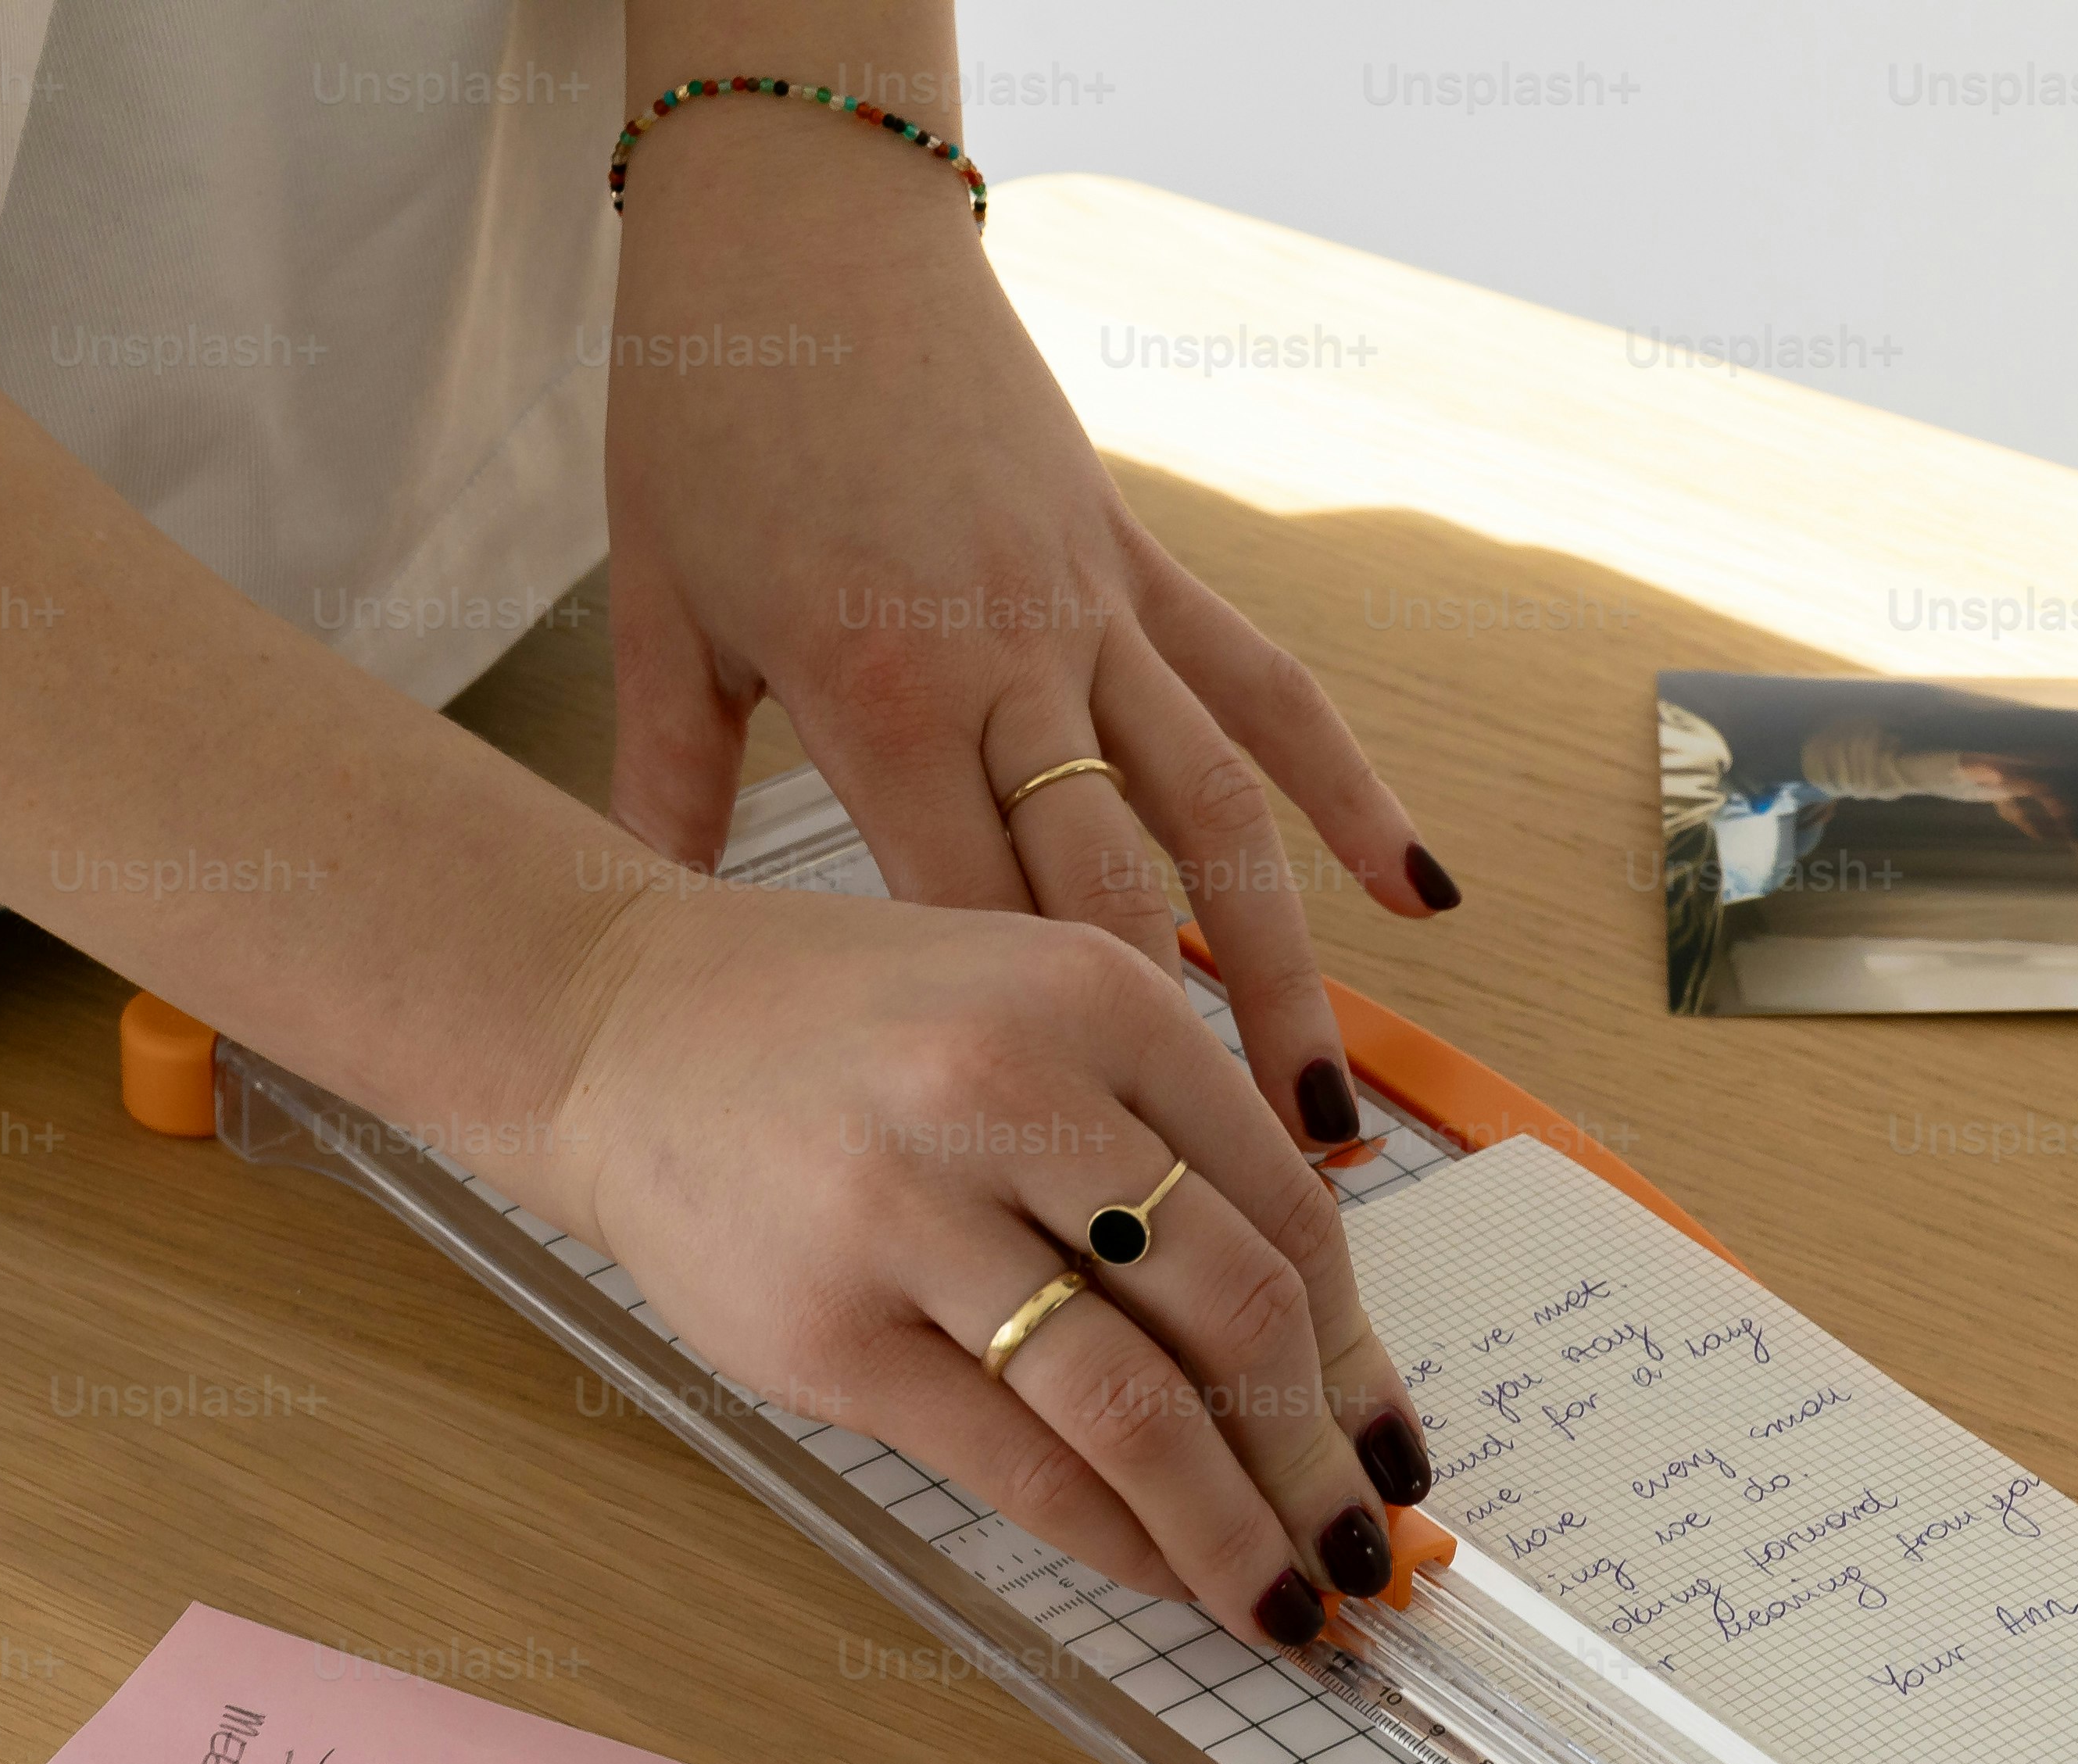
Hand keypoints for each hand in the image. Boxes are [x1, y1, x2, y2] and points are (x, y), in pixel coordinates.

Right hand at [540, 871, 1422, 1645]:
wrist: (615, 1025)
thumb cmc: (841, 1035)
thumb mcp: (1030, 1010)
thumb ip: (1164, 1136)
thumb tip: (1310, 1346)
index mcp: (1100, 998)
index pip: (1291, 1211)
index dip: (1359, 1356)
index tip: (1388, 1447)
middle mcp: (1014, 1091)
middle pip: (1238, 1312)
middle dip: (1320, 1460)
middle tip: (1359, 1549)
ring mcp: (914, 1214)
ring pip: (1138, 1408)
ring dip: (1235, 1529)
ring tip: (1284, 1598)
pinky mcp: (833, 1330)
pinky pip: (1019, 1465)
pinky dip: (1115, 1539)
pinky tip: (1161, 1575)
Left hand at [596, 107, 1447, 1460]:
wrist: (794, 224)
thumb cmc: (713, 403)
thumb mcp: (661, 609)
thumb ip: (670, 780)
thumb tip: (655, 929)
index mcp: (880, 692)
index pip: (970, 917)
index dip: (1022, 1064)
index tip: (1060, 1187)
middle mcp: (1011, 663)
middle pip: (1118, 898)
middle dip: (1176, 1073)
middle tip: (1226, 1226)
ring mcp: (1096, 610)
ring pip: (1221, 816)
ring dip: (1285, 976)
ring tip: (1331, 1125)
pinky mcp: (1139, 559)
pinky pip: (1266, 689)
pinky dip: (1352, 791)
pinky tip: (1422, 893)